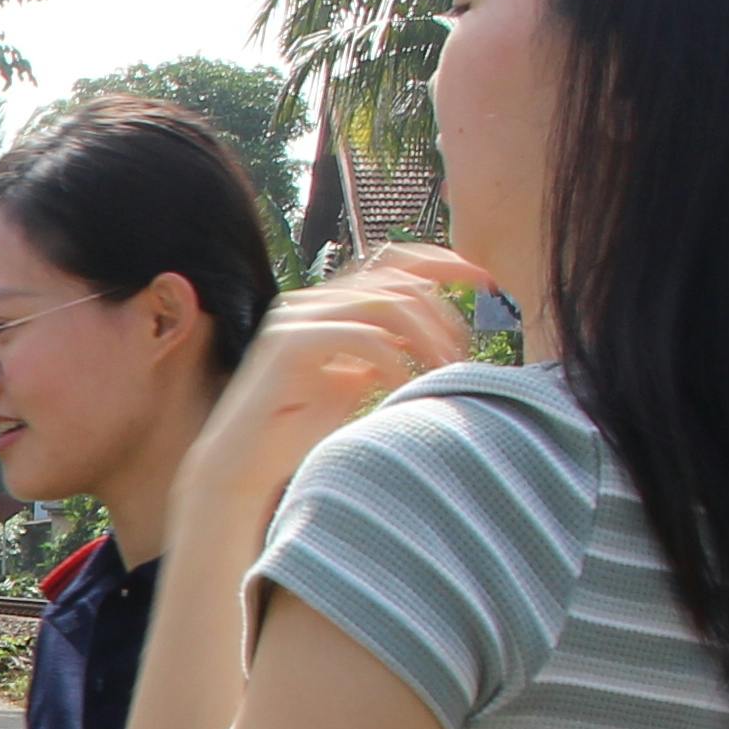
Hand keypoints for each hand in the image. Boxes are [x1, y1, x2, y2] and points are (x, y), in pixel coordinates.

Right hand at [174, 243, 490, 556]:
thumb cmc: (297, 432)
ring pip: (385, 303)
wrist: (241, 467)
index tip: (487, 281)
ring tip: (442, 373)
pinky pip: (361, 337)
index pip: (394, 262)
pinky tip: (403, 388)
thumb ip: (388, 351)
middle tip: (462, 359)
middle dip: (442, 316)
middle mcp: (311, 301)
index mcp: (329, 304)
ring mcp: (296, 318)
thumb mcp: (357, 381)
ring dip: (425, 337)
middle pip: (399, 281)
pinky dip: (393, 361)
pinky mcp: (288, 343)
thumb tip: (435, 337)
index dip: (445, 263)